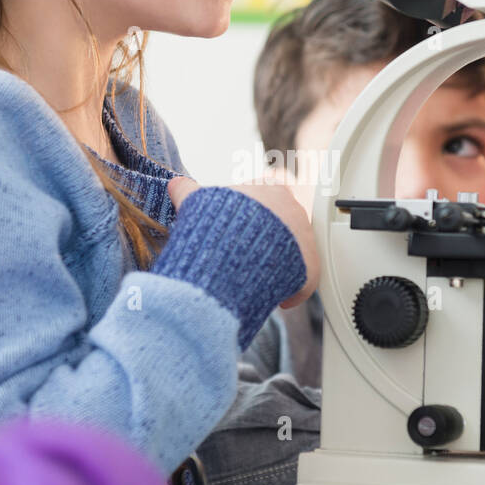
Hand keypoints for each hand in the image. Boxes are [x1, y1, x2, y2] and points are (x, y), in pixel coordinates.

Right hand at [166, 176, 319, 309]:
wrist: (231, 254)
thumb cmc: (215, 226)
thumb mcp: (195, 203)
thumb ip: (187, 191)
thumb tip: (174, 184)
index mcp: (271, 189)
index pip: (268, 196)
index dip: (254, 214)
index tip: (241, 227)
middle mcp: (293, 210)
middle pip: (284, 226)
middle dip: (269, 242)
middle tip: (247, 256)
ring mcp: (305, 238)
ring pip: (295, 253)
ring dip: (280, 266)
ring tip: (259, 279)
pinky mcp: (310, 266)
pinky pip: (304, 280)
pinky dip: (292, 291)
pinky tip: (278, 301)